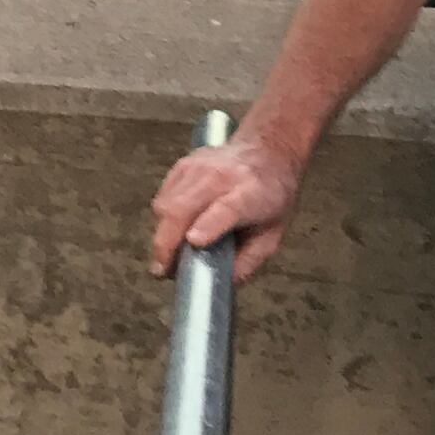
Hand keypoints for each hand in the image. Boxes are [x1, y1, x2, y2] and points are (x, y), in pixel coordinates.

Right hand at [149, 131, 302, 282]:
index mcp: (251, 194)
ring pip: (166, 204)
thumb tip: (220, 283)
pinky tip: (176, 229)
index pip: (227, 208)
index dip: (209, 225)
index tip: (194, 242)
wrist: (267, 151)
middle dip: (167, 242)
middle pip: (184, 207)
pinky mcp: (183, 165)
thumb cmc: (271, 196)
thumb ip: (248, 262)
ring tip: (171, 253)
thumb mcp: (272, 235)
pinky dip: (163, 219)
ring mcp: (199, 167)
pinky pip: (163, 197)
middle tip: (162, 270)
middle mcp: (222, 176)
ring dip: (162, 234)